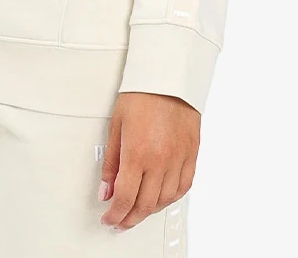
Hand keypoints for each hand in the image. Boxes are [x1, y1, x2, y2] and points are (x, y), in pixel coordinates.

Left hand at [98, 91, 199, 230]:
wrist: (168, 76)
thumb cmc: (141, 94)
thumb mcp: (116, 125)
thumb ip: (111, 162)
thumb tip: (106, 190)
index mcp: (137, 153)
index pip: (124, 198)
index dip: (115, 214)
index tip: (109, 219)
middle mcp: (160, 160)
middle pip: (144, 204)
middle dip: (130, 218)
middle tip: (120, 221)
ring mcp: (178, 159)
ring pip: (165, 200)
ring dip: (149, 210)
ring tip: (137, 211)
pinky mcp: (191, 154)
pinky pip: (183, 186)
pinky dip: (171, 197)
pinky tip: (161, 198)